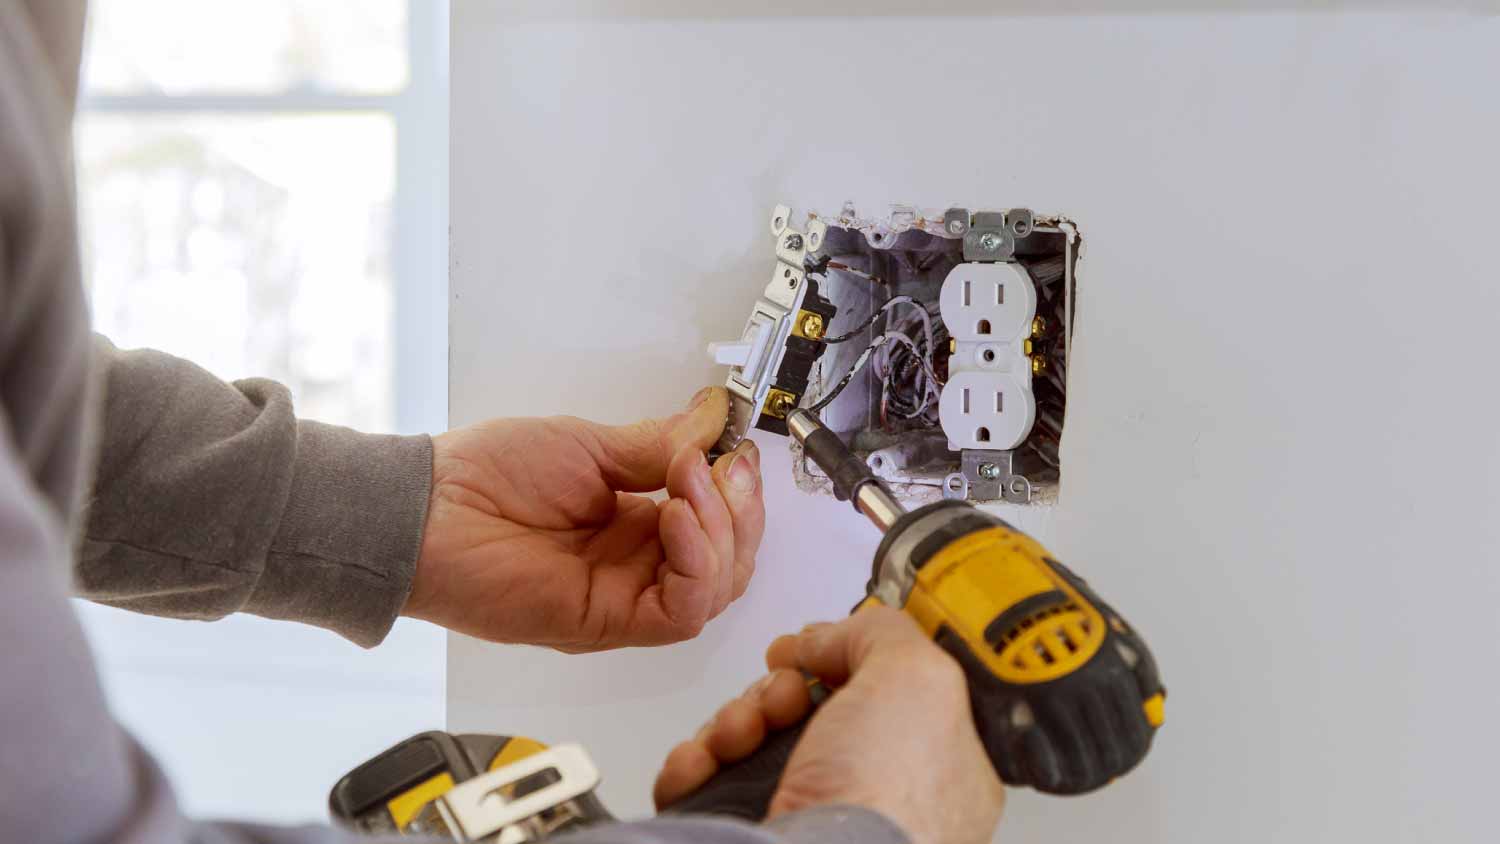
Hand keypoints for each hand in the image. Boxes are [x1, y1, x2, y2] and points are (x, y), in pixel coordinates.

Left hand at [403, 387, 763, 650]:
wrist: (428, 509)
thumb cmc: (486, 476)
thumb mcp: (587, 445)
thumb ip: (656, 445)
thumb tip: (712, 422)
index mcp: (635, 524)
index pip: (718, 525)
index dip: (737, 493)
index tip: (734, 450)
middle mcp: (637, 566)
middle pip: (729, 563)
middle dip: (740, 512)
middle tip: (721, 466)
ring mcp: (624, 597)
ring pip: (715, 590)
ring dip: (721, 533)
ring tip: (688, 483)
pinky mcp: (607, 622)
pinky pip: (680, 613)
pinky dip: (696, 565)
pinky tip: (677, 519)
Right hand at [654, 607, 1004, 843]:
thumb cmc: (885, 802)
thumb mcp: (918, 679)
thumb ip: (882, 634)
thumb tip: (830, 634)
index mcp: (932, 763)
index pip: (882, 691)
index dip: (841, 660)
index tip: (814, 646)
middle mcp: (870, 793)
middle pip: (806, 708)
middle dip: (775, 688)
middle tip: (779, 696)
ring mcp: (807, 817)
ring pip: (752, 740)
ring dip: (732, 720)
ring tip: (736, 735)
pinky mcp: (748, 833)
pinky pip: (707, 780)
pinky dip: (694, 762)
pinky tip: (701, 761)